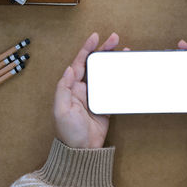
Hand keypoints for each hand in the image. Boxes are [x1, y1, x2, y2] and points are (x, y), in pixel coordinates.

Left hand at [54, 32, 122, 148]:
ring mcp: (96, 95)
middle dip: (104, 50)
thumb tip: (69, 69)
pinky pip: (113, 86)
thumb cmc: (69, 131)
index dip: (87, 49)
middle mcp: (84, 88)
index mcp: (72, 87)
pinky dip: (120, 77)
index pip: (79, 63)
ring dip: (113, 61)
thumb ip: (64, 89)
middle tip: (115, 38)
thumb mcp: (61, 110)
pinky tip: (126, 70)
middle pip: (94, 64)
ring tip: (124, 50)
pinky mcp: (106, 103)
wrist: (83, 149)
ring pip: (105, 72)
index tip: (95, 37)